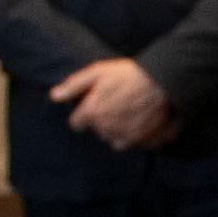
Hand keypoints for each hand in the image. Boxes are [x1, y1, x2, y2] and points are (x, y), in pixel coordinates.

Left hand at [51, 56, 177, 149]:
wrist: (163, 80)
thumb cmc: (129, 74)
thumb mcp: (98, 72)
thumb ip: (74, 86)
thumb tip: (54, 96)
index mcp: (92, 113)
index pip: (77, 123)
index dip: (84, 113)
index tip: (93, 104)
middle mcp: (107, 129)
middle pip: (98, 131)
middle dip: (103, 121)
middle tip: (116, 104)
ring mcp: (126, 137)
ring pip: (115, 140)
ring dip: (119, 130)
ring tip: (130, 114)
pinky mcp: (144, 141)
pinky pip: (135, 144)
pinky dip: (137, 136)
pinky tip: (143, 121)